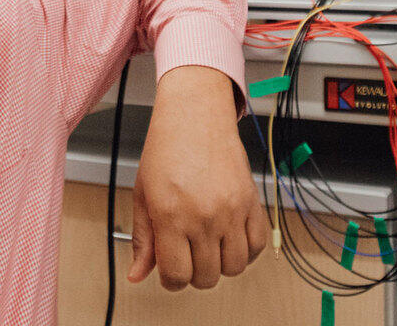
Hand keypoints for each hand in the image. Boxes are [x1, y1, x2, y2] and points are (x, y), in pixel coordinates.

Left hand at [127, 65, 266, 289]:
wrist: (195, 116)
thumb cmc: (166, 149)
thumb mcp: (143, 194)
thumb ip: (143, 239)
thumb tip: (138, 274)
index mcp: (172, 215)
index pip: (177, 275)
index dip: (170, 280)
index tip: (169, 270)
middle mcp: (204, 216)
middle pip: (206, 277)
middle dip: (193, 274)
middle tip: (186, 255)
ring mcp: (232, 210)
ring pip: (235, 268)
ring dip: (220, 265)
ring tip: (207, 246)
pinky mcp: (252, 202)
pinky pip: (258, 246)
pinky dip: (245, 251)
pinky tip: (229, 238)